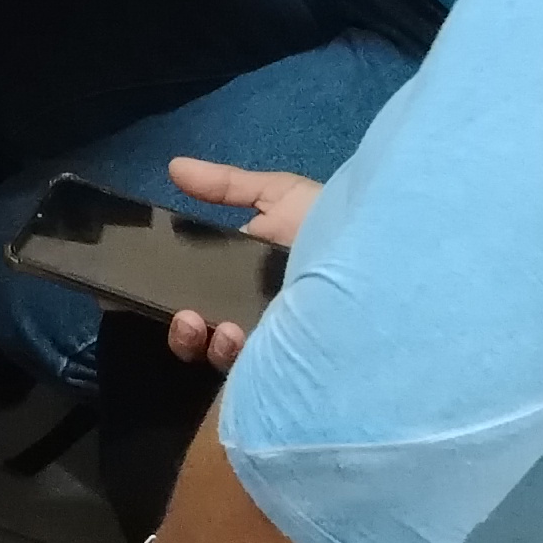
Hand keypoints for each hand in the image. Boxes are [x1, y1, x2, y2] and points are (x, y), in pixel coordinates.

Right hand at [157, 160, 321, 369]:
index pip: (200, 294)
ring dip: (205, 344)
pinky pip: (252, 376)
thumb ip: (227, 187)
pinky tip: (238, 335)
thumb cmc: (336, 227)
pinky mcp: (291, 368)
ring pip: (222, 357)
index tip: (151, 282)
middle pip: (204, 334)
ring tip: (209, 326)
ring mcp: (275, 346)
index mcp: (249, 279)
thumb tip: (173, 166)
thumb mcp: (280, 196)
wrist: (390, 259)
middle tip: (184, 316)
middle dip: (184, 330)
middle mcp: (257, 316)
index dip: (173, 291)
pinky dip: (234, 357)